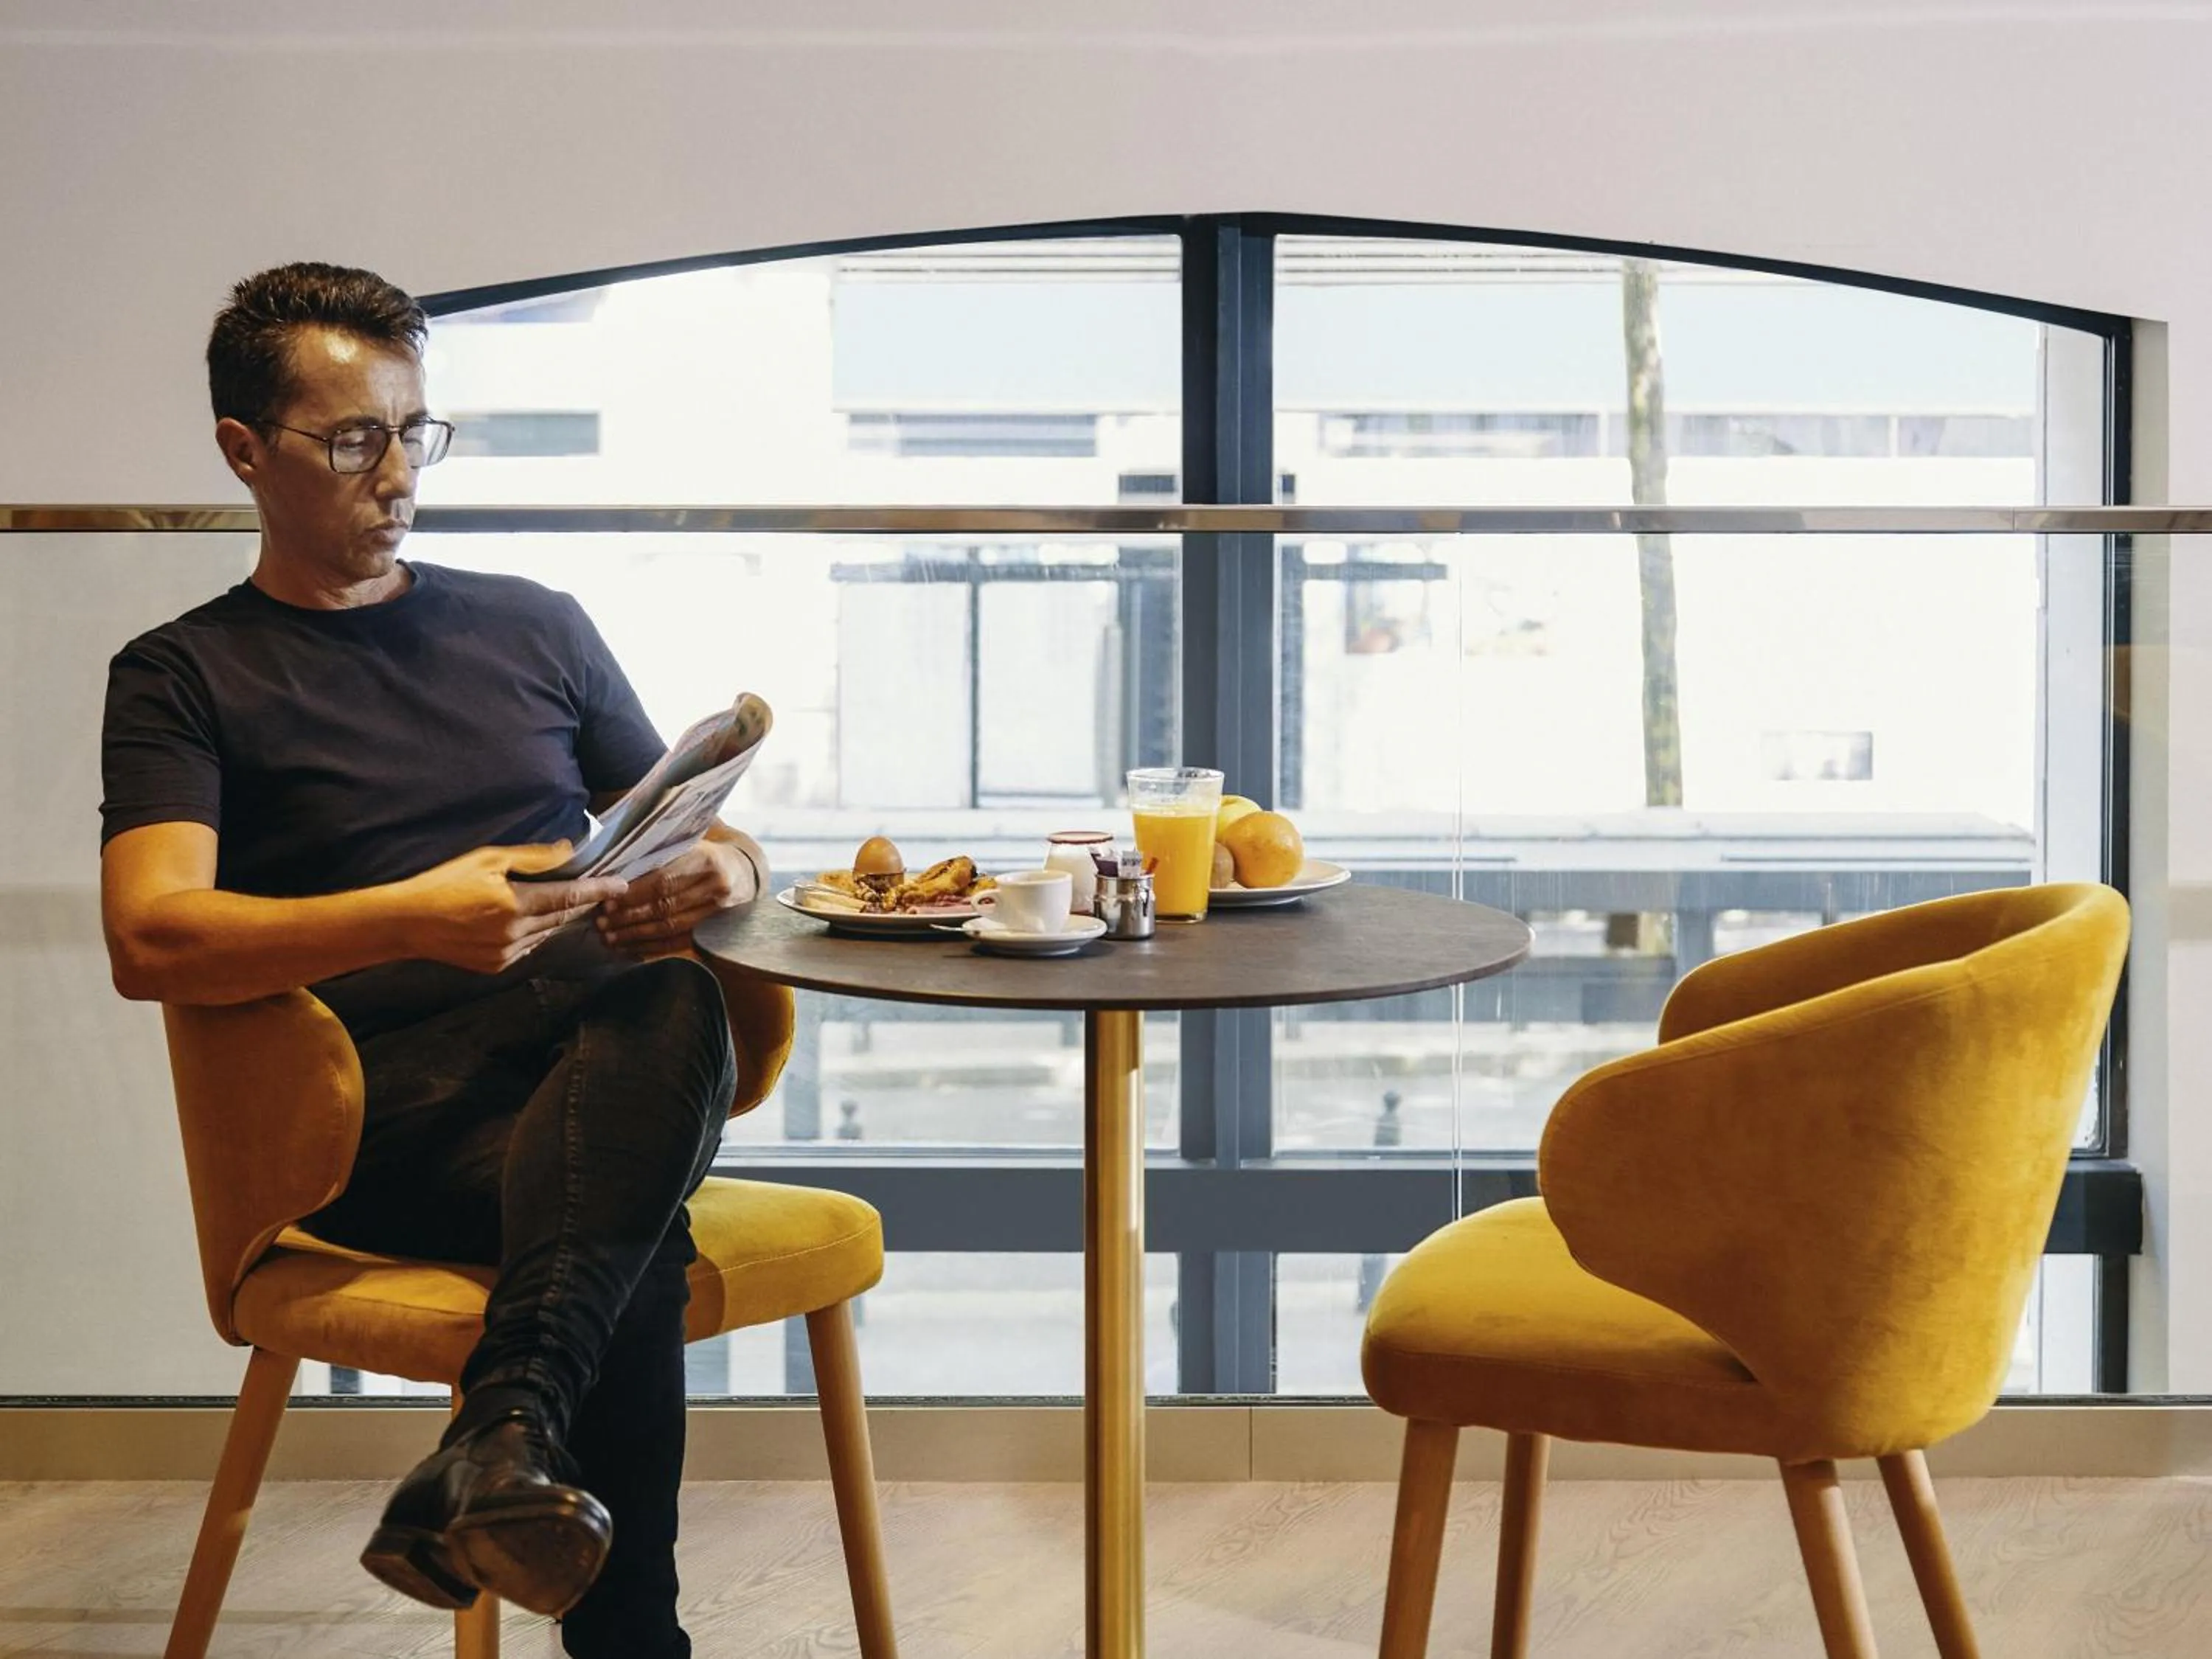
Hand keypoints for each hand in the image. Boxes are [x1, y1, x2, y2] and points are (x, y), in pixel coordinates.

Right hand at [395, 842, 628, 973]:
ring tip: (565, 902)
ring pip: (546, 934)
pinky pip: (528, 948)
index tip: (622, 885)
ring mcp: (506, 954)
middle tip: (602, 891)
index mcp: (516, 905)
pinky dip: (535, 933)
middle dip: (583, 903)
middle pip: (562, 917)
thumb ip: (532, 858)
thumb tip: (568, 850)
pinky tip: (529, 921)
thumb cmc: (444, 883)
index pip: (569, 897)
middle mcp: (516, 934)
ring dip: (557, 918)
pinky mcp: (496, 967)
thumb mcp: (486, 859)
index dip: (599, 891)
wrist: (406, 923)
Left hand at [596, 841, 756, 958]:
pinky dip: (653, 947)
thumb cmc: (704, 853)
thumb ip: (659, 851)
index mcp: (705, 859)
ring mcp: (717, 910)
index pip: (664, 880)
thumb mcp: (687, 843)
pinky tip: (631, 949)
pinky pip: (680, 942)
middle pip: (665, 906)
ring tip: (610, 939)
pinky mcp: (714, 928)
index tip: (607, 901)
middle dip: (629, 917)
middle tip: (601, 923)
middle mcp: (714, 885)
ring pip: (671, 927)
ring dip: (636, 935)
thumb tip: (616, 867)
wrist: (743, 871)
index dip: (634, 894)